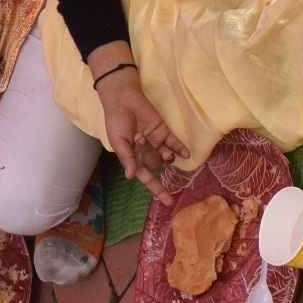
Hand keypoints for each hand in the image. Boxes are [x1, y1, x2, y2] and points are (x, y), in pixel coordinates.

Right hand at [97, 66, 188, 205]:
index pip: (147, 178)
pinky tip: (186, 154)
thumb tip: (130, 176)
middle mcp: (146, 153)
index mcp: (133, 158)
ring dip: (167, 157)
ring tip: (164, 151)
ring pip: (166, 157)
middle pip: (155, 165)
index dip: (157, 190)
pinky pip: (175, 143)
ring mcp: (156, 143)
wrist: (123, 99)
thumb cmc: (116, 121)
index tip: (168, 203)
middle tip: (139, 139)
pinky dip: (180, 149)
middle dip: (149, 156)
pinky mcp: (164, 131)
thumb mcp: (118, 141)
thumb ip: (126, 158)